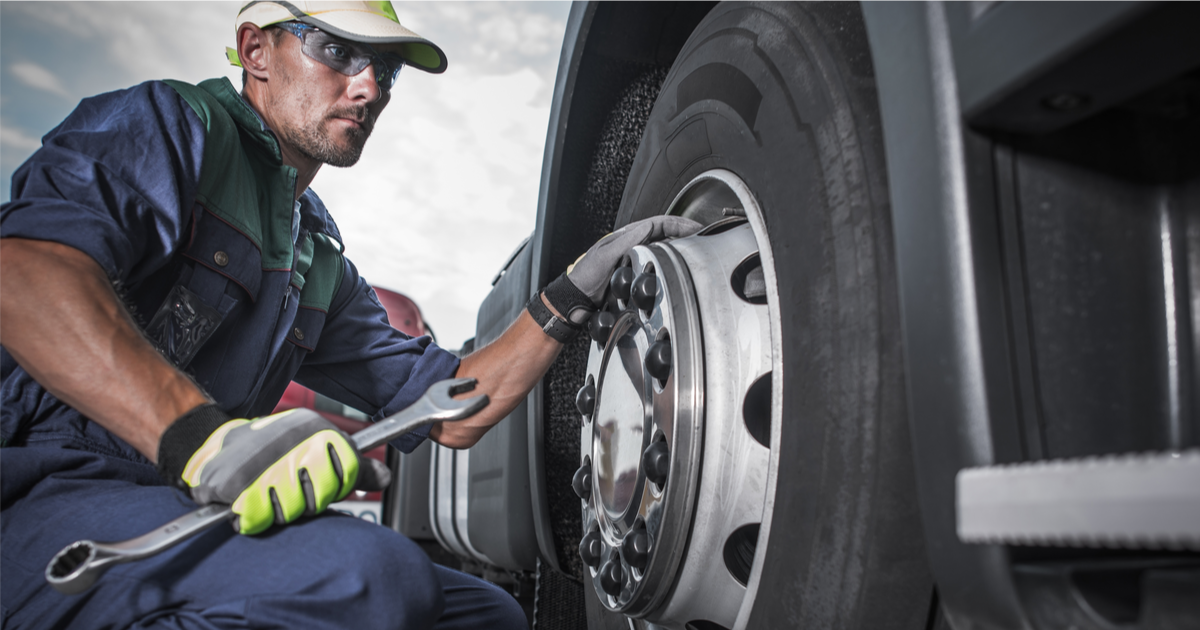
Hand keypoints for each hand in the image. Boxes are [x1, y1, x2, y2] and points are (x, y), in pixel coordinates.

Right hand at [158, 406, 389, 534]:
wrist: (218, 444)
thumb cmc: (274, 450)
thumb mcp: (317, 448)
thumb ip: (354, 467)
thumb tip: (385, 478)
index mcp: (316, 429)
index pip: (347, 474)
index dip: (333, 487)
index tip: (318, 482)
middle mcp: (292, 442)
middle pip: (319, 498)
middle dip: (305, 501)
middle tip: (288, 487)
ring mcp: (263, 462)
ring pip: (290, 512)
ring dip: (278, 510)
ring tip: (267, 490)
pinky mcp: (234, 484)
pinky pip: (258, 519)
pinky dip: (252, 517)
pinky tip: (249, 500)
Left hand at [541, 216, 701, 326]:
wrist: (575, 300)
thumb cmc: (585, 277)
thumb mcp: (606, 256)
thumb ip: (627, 241)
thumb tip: (648, 226)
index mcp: (626, 236)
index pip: (659, 223)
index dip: (679, 223)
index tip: (695, 228)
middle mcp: (632, 245)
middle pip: (665, 234)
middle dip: (685, 233)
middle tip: (702, 238)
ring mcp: (634, 259)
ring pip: (663, 249)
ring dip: (680, 247)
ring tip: (696, 250)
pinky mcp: (635, 274)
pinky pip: (658, 265)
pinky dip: (671, 264)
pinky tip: (679, 270)